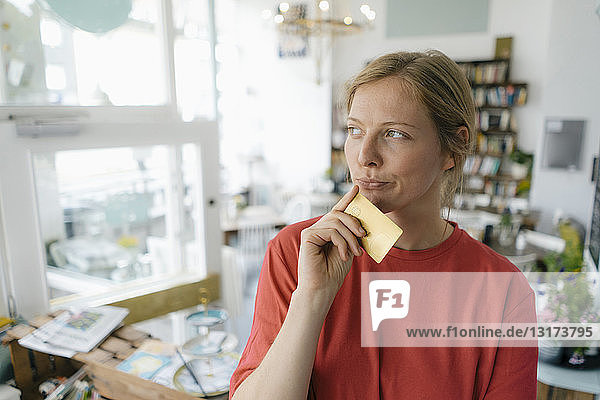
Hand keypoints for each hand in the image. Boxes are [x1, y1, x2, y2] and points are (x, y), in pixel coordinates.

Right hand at [297, 185, 365, 301]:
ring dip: (350, 237)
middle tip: (363, 236)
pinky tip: (344, 255)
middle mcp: (318, 228)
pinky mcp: (308, 236)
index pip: (338, 211)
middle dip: (354, 222)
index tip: (357, 189)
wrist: (322, 288)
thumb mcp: (348, 249)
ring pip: (336, 222)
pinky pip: (330, 230)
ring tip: (355, 252)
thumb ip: (351, 235)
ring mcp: (312, 231)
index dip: (347, 198)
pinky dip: (341, 242)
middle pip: (338, 214)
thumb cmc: (334, 272)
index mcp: (327, 230)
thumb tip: (361, 224)